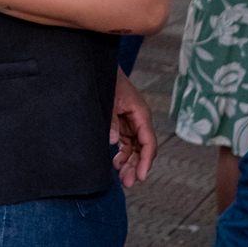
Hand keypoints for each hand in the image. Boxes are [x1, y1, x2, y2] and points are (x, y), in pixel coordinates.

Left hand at [110, 69, 156, 186]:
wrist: (98, 65)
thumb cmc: (107, 78)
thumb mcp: (109, 98)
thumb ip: (111, 120)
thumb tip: (113, 141)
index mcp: (141, 113)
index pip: (148, 142)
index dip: (145, 161)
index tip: (140, 176)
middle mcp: (138, 119)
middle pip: (142, 148)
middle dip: (136, 166)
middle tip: (127, 182)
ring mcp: (130, 122)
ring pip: (134, 148)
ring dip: (129, 162)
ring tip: (121, 177)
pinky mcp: (122, 123)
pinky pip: (126, 142)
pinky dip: (122, 154)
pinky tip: (116, 163)